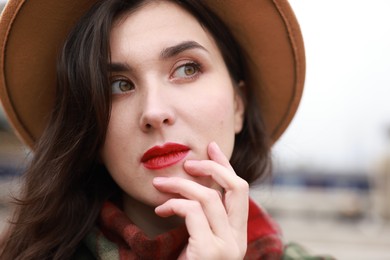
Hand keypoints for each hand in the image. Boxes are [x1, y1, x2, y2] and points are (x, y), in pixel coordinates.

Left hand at [153, 142, 248, 259]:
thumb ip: (203, 220)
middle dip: (213, 166)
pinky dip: (174, 203)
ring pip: (209, 196)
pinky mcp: (209, 251)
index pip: (239, 192)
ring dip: (180, 185)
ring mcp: (226, 246)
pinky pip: (192, 210)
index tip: (212, 147)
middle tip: (189, 163)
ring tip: (159, 184)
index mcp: (237, 236)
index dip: (226, 166)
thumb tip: (192, 189)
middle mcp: (238, 241)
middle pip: (237, 187)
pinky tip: (160, 210)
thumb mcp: (198, 241)